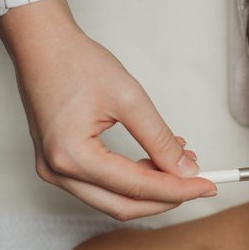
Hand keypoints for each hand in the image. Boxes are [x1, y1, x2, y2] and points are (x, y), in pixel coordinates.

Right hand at [0, 0, 216, 219]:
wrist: (41, 45)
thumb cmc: (76, 62)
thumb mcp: (130, 98)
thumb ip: (159, 140)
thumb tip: (185, 169)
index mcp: (71, 155)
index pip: (137, 187)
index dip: (178, 189)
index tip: (207, 185)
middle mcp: (56, 171)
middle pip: (124, 204)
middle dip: (166, 197)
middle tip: (200, 183)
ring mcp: (53, 171)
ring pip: (113, 199)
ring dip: (151, 189)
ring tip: (181, 165)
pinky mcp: (58, 164)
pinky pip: (101, 185)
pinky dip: (132, 179)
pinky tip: (157, 161)